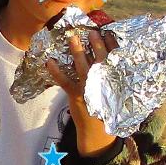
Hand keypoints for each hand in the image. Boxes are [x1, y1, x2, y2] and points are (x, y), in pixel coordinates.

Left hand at [42, 24, 114, 154]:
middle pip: (100, 59)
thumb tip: (104, 58)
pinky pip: (65, 81)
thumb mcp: (115, 93)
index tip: (108, 32)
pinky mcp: (76, 95)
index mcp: (115, 80)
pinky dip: (56, 71)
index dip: (112, 44)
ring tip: (72, 38)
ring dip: (76, 51)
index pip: (115, 58)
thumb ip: (112, 77)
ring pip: (82, 66)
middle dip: (96, 44)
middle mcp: (103, 82)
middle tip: (92, 32)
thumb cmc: (107, 110)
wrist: (98, 132)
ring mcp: (89, 88)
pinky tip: (50, 61)